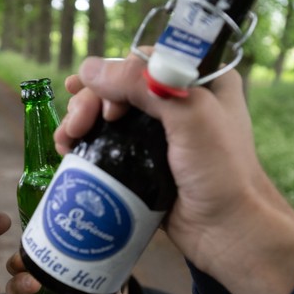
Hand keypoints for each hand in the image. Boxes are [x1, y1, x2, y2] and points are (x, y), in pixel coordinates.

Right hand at [59, 54, 293, 293]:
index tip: (108, 108)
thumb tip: (88, 69)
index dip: (116, 77)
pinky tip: (67, 151)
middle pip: (119, 87)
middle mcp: (178, 101)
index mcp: (200, 80)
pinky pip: (106, 143)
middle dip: (90, 101)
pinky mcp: (142, 162)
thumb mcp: (190, 115)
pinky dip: (84, 143)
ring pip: (107, 115)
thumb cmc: (221, 171)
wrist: (228, 231)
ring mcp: (158, 134)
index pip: (143, 62)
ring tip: (64, 140)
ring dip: (80, 121)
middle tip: (76, 126)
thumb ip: (143, 85)